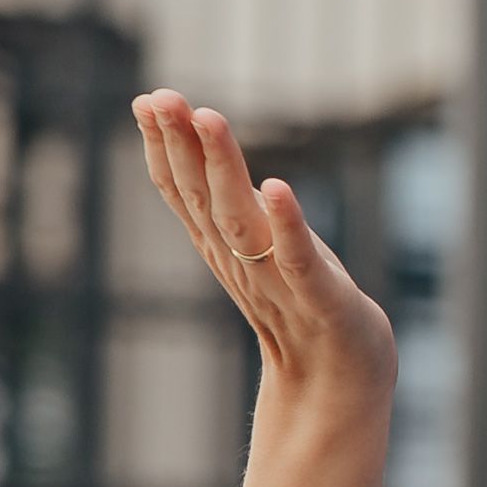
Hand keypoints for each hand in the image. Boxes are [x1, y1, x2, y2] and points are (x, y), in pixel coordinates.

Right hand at [133, 90, 397, 412]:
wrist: (339, 390)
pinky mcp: (324, 302)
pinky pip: (299, 261)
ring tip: (209, 118)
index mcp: (226, 250)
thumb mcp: (263, 251)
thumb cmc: (306, 311)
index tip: (146, 99)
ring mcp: (279, 283)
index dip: (163, 148)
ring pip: (241, 220)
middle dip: (180, 145)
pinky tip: (279, 188)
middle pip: (202, 199)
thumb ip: (233, 207)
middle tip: (161, 96)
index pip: (185, 193)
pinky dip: (288, 226)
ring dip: (224, 169)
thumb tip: (206, 150)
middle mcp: (242, 263)